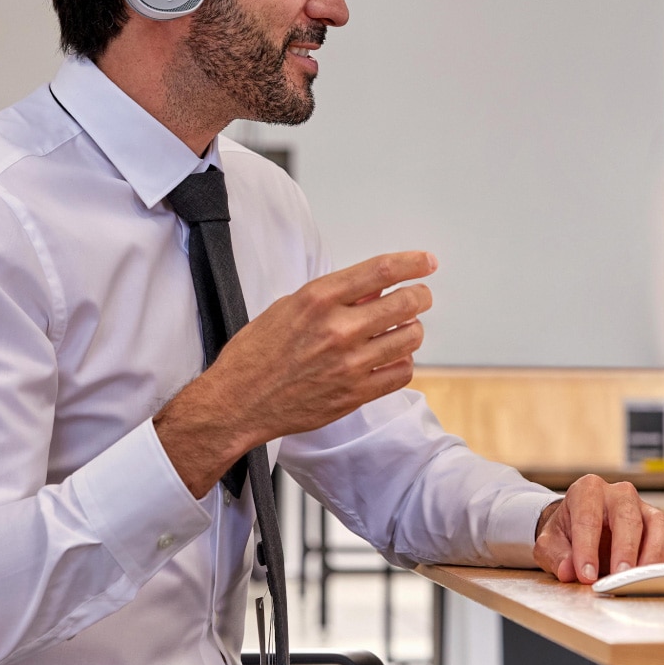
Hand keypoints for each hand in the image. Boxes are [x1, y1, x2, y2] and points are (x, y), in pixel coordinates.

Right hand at [156, 251, 435, 495]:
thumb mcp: (289, 307)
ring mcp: (349, 364)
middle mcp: (338, 329)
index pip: (381, 270)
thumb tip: (373, 287)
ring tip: (401, 328)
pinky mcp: (355, 394)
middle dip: (419, 296)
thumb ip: (334, 296)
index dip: (412, 263)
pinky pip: (402, 372)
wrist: (236, 402)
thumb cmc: (257, 353)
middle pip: (406, 302)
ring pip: (410, 337)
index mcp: (318, 299)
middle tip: (419, 296)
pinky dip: (403, 362)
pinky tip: (391, 358)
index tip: (426, 262)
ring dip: (411, 329)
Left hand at [533, 475, 663, 583]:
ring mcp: (644, 509)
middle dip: (625, 548)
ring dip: (653, 554)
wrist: (579, 528)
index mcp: (589, 490)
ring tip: (641, 580)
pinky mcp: (660, 529)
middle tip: (619, 576)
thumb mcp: (549, 542)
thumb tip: (568, 570)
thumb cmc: (566, 533)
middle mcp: (620, 494)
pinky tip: (657, 579)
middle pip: (628, 516)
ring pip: (659, 524)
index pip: (589, 517)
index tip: (586, 575)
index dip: (587, 548)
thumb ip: (555, 555)